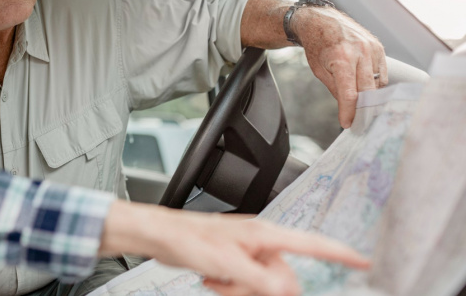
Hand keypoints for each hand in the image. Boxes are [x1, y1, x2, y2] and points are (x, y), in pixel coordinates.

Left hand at [100, 201, 369, 295]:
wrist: (161, 237)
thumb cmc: (188, 238)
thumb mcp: (227, 263)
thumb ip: (261, 279)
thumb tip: (287, 290)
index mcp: (265, 235)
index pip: (312, 244)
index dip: (340, 253)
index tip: (364, 261)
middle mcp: (260, 243)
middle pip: (285, 278)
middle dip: (259, 289)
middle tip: (230, 284)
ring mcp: (247, 253)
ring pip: (265, 286)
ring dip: (240, 290)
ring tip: (216, 279)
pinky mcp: (234, 262)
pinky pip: (246, 286)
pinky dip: (231, 288)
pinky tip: (212, 279)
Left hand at [293, 7, 386, 127]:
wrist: (321, 21)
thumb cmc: (317, 46)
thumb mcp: (320, 70)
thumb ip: (336, 89)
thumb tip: (349, 109)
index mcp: (342, 59)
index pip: (350, 94)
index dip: (349, 112)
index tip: (348, 124)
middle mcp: (360, 53)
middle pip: (368, 91)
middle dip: (363, 109)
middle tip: (359, 121)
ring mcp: (372, 49)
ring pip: (378, 83)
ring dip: (371, 96)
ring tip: (362, 105)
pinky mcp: (379, 47)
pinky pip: (382, 73)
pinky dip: (375, 83)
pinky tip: (366, 87)